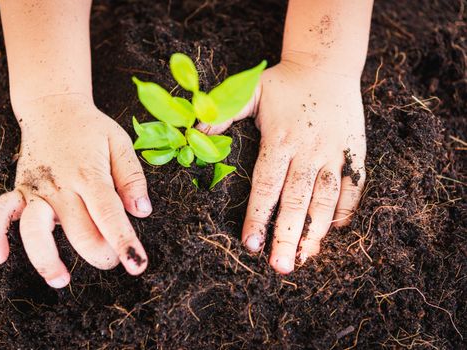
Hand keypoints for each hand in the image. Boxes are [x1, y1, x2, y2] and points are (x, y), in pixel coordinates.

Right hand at [0, 95, 151, 287]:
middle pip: (78, 232)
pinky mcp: (19, 190)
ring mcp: (36, 189)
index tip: (137, 265)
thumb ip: (132, 178)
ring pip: (35, 231)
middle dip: (100, 254)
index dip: (125, 243)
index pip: (109, 216)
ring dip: (46, 259)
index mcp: (89, 174)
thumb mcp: (120, 144)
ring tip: (61, 279)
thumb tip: (142, 211)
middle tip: (114, 257)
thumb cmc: (91, 129)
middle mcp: (60, 185)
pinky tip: (1, 257)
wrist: (52, 108)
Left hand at [200, 61, 365, 273]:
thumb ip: (222, 114)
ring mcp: (334, 153)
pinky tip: (334, 231)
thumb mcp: (249, 92)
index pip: (266, 185)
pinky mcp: (354, 152)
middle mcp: (308, 150)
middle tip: (280, 267)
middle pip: (296, 199)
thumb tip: (193, 133)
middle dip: (287, 235)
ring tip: (305, 258)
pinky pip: (354, 186)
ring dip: (316, 230)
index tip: (251, 244)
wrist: (326, 64)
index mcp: (280, 139)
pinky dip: (346, 209)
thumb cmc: (284, 84)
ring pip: (326, 198)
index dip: (258, 216)